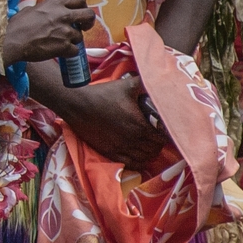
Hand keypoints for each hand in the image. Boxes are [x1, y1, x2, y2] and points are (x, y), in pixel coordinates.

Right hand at [1, 0, 96, 65]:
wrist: (12, 42)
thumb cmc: (17, 26)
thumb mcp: (30, 10)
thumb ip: (44, 10)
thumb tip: (47, 13)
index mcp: (55, 3)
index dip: (82, 6)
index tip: (78, 11)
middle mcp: (63, 15)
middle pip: (89, 15)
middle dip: (88, 22)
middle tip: (82, 27)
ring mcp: (65, 31)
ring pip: (80, 36)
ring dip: (72, 40)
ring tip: (60, 42)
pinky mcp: (64, 46)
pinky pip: (74, 50)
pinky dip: (68, 52)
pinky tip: (59, 52)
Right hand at [48, 72, 168, 166]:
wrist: (77, 104)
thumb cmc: (102, 94)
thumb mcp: (125, 85)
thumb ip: (143, 84)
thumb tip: (155, 79)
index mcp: (139, 125)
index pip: (161, 138)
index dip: (165, 135)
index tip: (162, 130)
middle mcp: (132, 140)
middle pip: (154, 149)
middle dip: (158, 144)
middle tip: (156, 138)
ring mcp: (120, 148)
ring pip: (144, 158)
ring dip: (149, 153)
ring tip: (148, 146)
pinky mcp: (109, 153)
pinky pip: (130, 164)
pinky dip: (138, 162)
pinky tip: (138, 156)